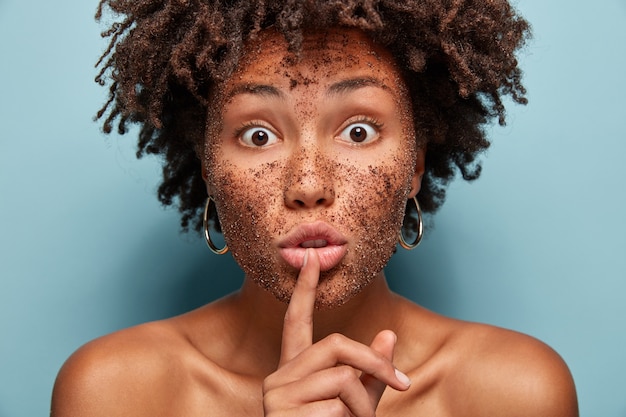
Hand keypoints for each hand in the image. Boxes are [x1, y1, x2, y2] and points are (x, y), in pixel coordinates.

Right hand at [263, 249, 410, 415]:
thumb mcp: (355, 404)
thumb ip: (370, 371)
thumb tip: (390, 334)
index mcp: (294, 369)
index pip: (297, 321)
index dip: (306, 290)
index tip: (313, 259)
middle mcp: (280, 376)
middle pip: (336, 345)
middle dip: (374, 363)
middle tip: (403, 386)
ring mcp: (277, 394)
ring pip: (343, 378)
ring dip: (364, 407)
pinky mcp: (281, 411)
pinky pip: (336, 405)